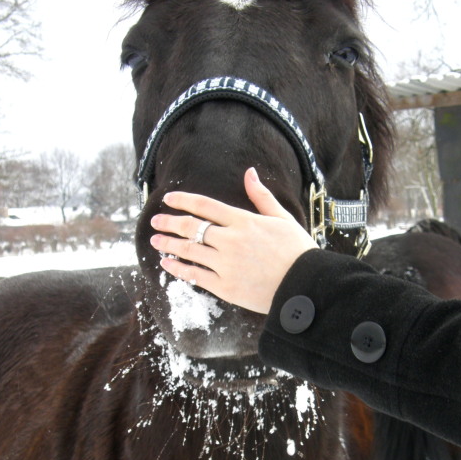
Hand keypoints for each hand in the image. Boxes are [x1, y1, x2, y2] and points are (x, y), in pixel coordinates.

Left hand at [149, 167, 316, 313]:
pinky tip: (167, 264)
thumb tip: (249, 172)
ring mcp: (226, 265)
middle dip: (169, 222)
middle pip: (191, 227)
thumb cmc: (297, 251)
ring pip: (189, 251)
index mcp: (244, 221)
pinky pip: (195, 276)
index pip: (205, 205)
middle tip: (155, 220)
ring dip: (168, 244)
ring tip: (156, 240)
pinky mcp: (225, 287)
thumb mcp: (282, 218)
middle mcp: (231, 240)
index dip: (184, 200)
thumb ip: (261, 196)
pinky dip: (178, 269)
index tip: (168, 199)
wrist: (305, 286)